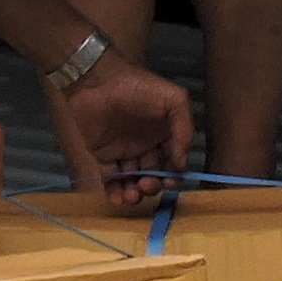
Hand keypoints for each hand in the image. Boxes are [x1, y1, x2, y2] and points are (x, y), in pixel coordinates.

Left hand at [60, 54, 193, 203]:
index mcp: (164, 134)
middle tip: (147, 184)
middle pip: (154, 175)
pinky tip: (118, 199)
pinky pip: (111, 179)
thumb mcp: (174, 100)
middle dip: (153, 185)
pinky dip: (114, 192)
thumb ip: (184, 130)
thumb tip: (182, 162)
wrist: (97, 81)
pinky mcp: (103, 155)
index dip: (174, 174)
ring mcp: (124, 152)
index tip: (171, 180)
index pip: (173, 161)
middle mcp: (146, 145)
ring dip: (135, 193)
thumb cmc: (137, 87)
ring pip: (133, 180)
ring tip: (132, 195)